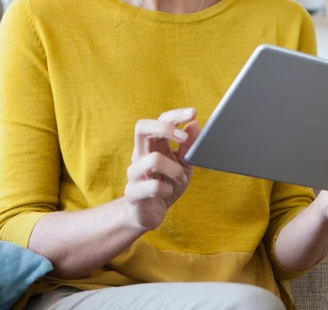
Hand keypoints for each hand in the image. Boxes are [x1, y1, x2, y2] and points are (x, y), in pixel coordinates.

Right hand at [124, 107, 200, 231]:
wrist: (149, 214)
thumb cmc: (166, 185)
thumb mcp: (183, 164)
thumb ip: (188, 146)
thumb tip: (194, 124)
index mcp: (152, 145)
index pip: (159, 120)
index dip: (175, 115)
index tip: (193, 113)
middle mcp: (140, 154)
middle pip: (142, 127)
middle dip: (164, 128)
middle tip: (183, 138)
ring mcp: (134, 173)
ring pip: (153, 160)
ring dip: (174, 169)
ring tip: (180, 178)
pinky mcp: (133, 192)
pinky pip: (152, 186)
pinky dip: (167, 190)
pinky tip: (168, 193)